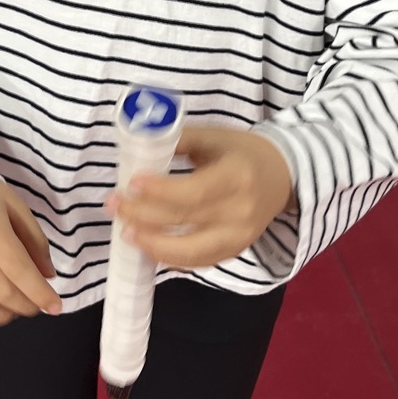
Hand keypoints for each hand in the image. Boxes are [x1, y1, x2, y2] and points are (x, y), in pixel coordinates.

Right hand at [0, 176, 61, 339]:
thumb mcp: (14, 205)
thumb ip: (34, 241)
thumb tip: (48, 277)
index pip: (18, 270)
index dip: (40, 293)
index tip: (56, 307)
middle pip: (0, 292)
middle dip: (26, 306)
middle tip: (35, 305)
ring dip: (2, 318)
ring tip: (12, 310)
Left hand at [111, 126, 295, 270]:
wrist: (282, 176)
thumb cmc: (242, 152)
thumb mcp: (214, 136)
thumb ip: (178, 140)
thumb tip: (140, 143)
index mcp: (237, 175)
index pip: (193, 191)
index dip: (159, 192)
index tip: (132, 183)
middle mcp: (240, 211)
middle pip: (185, 221)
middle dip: (143, 216)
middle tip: (115, 205)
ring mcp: (239, 237)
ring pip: (189, 251)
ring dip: (152, 244)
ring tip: (126, 231)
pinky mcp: (235, 252)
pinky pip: (197, 262)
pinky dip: (169, 256)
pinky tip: (148, 244)